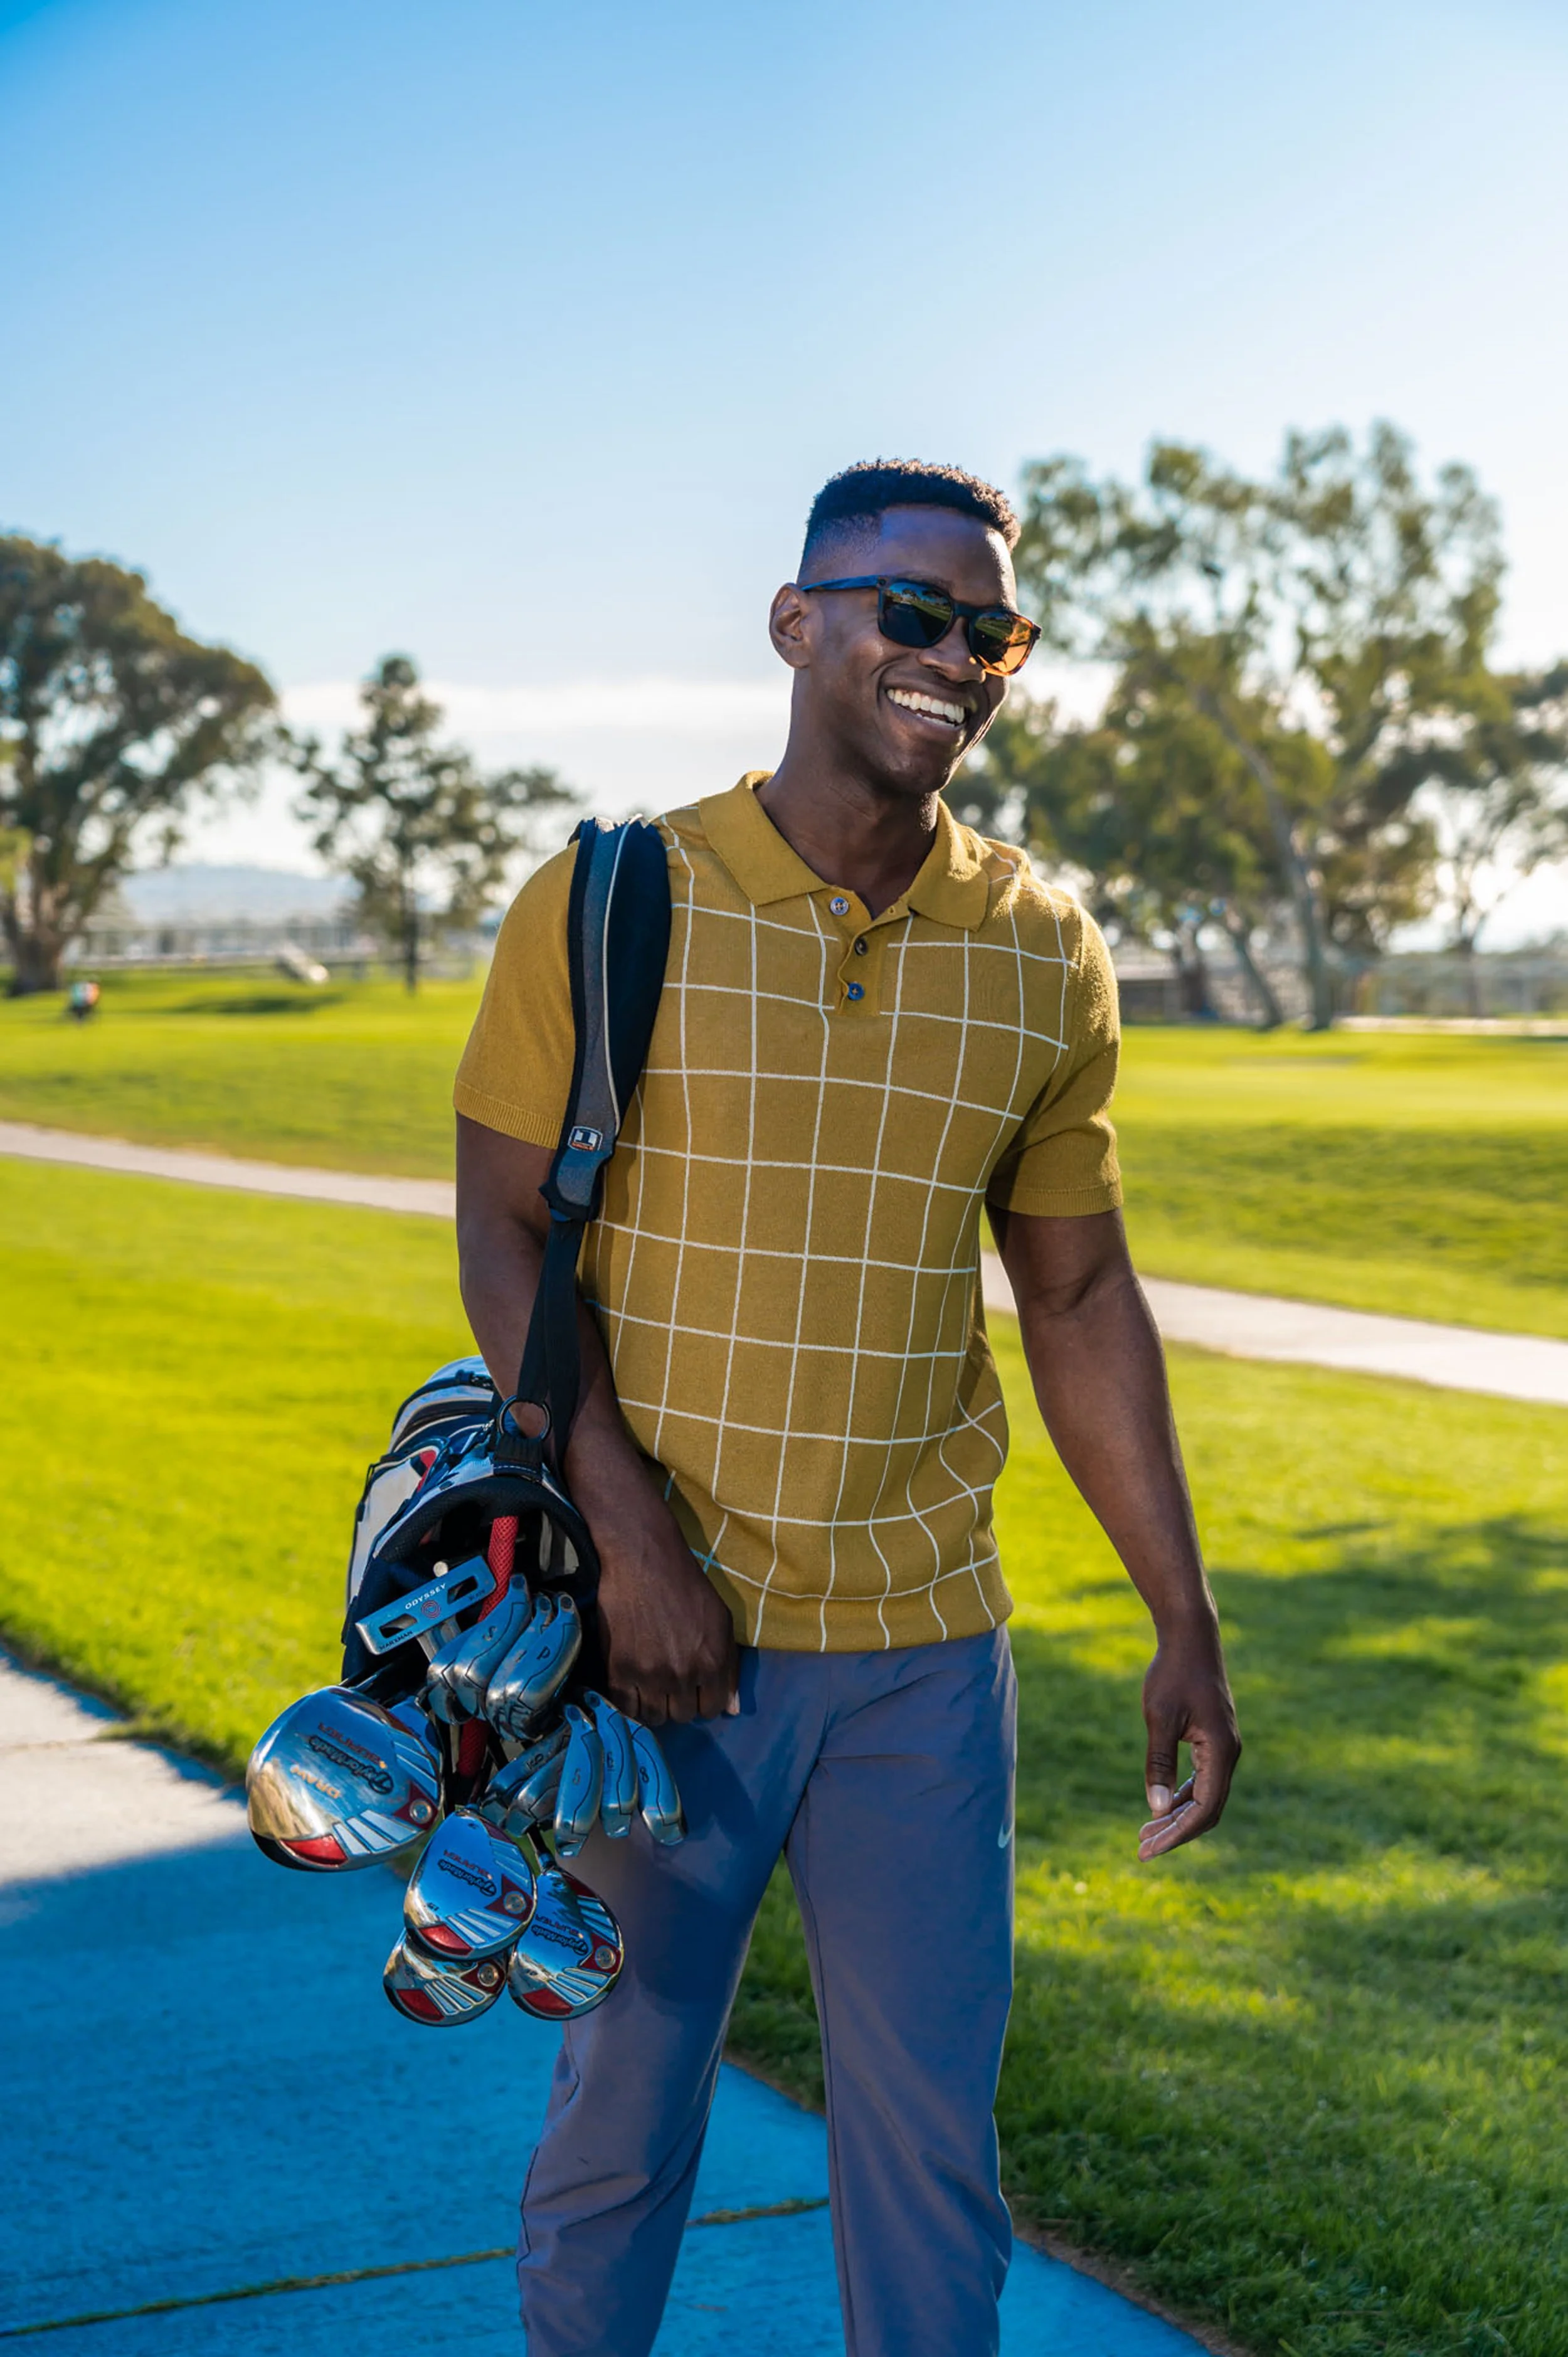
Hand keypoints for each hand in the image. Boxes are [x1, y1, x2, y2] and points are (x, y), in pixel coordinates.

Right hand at [581, 1457, 738, 1726]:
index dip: (703, 1700)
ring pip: (655, 1717)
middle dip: (678, 1701)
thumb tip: (733, 1711)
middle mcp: (685, 1674)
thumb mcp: (722, 1620)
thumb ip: (730, 1667)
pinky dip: (629, 1702)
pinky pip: (625, 1707)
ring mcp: (651, 1674)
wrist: (643, 1559)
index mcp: (714, 1662)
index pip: (713, 1709)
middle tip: (668, 1681)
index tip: (693, 1688)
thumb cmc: (687, 1586)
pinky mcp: (620, 1669)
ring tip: (649, 1683)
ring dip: (654, 1705)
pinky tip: (630, 1685)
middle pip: (683, 1715)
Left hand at [1137, 1622, 1240, 1861]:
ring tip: (1146, 1834)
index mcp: (1221, 1751)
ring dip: (1177, 1817)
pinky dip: (1183, 1797)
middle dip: (1176, 1832)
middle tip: (1142, 1849)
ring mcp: (1224, 1748)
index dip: (1176, 1833)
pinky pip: (1203, 1781)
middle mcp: (1229, 1754)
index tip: (1148, 1848)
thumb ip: (1158, 1763)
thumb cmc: (1173, 1674)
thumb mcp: (1159, 1718)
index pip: (1203, 1809)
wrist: (1190, 1638)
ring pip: (1206, 1797)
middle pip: (1207, 1810)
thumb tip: (1154, 1808)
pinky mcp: (1214, 1741)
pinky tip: (1161, 1806)